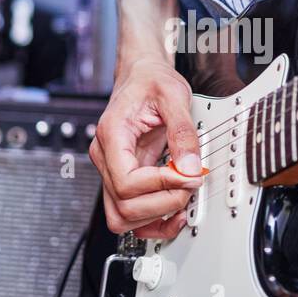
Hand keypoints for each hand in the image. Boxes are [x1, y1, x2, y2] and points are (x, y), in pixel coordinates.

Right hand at [88, 55, 203, 238]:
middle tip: (190, 185)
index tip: (189, 176)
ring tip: (182, 198)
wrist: (142, 75)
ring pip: (122, 217)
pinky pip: (130, 213)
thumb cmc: (151, 81)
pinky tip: (173, 212)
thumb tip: (191, 167)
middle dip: (163, 203)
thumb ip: (183, 132)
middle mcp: (106, 157)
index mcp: (112, 136)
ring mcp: (112, 171)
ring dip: (156, 217)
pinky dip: (152, 221)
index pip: (127, 182)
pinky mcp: (124, 178)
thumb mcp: (174, 95)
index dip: (161, 186)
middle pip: (123, 207)